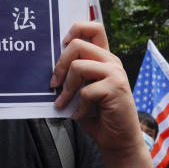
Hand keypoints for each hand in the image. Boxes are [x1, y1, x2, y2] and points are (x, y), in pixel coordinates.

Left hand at [51, 22, 141, 155]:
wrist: (118, 139)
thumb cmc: (98, 115)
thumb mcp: (83, 90)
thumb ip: (75, 75)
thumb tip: (50, 67)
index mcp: (104, 58)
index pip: (94, 28)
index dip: (76, 29)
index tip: (62, 44)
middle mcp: (111, 61)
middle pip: (78, 45)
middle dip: (60, 65)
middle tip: (54, 84)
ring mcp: (115, 73)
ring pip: (78, 67)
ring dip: (66, 89)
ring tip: (63, 103)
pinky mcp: (115, 88)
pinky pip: (85, 91)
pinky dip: (78, 107)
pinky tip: (81, 115)